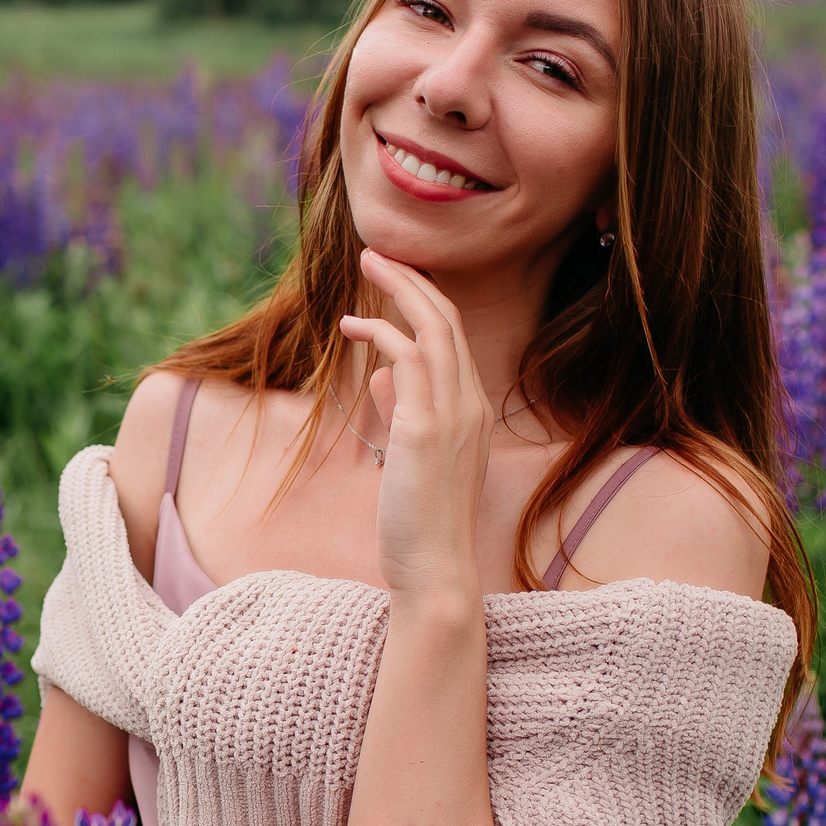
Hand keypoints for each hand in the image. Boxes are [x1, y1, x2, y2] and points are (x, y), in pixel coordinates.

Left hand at [339, 248, 491, 604]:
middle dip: (412, 281)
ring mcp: (454, 415)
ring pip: (433, 328)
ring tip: (367, 266)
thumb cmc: (419, 523)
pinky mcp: (425, 428)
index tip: (393, 283)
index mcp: (472, 412)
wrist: (434, 570)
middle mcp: (471, 405)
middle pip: (448, 321)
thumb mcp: (409, 459)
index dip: (424, 303)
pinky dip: (382, 333)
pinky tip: (353, 329)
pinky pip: (409, 358)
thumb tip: (383, 376)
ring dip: (399, 290)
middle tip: (375, 255)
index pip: (453, 340)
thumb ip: (402, 413)